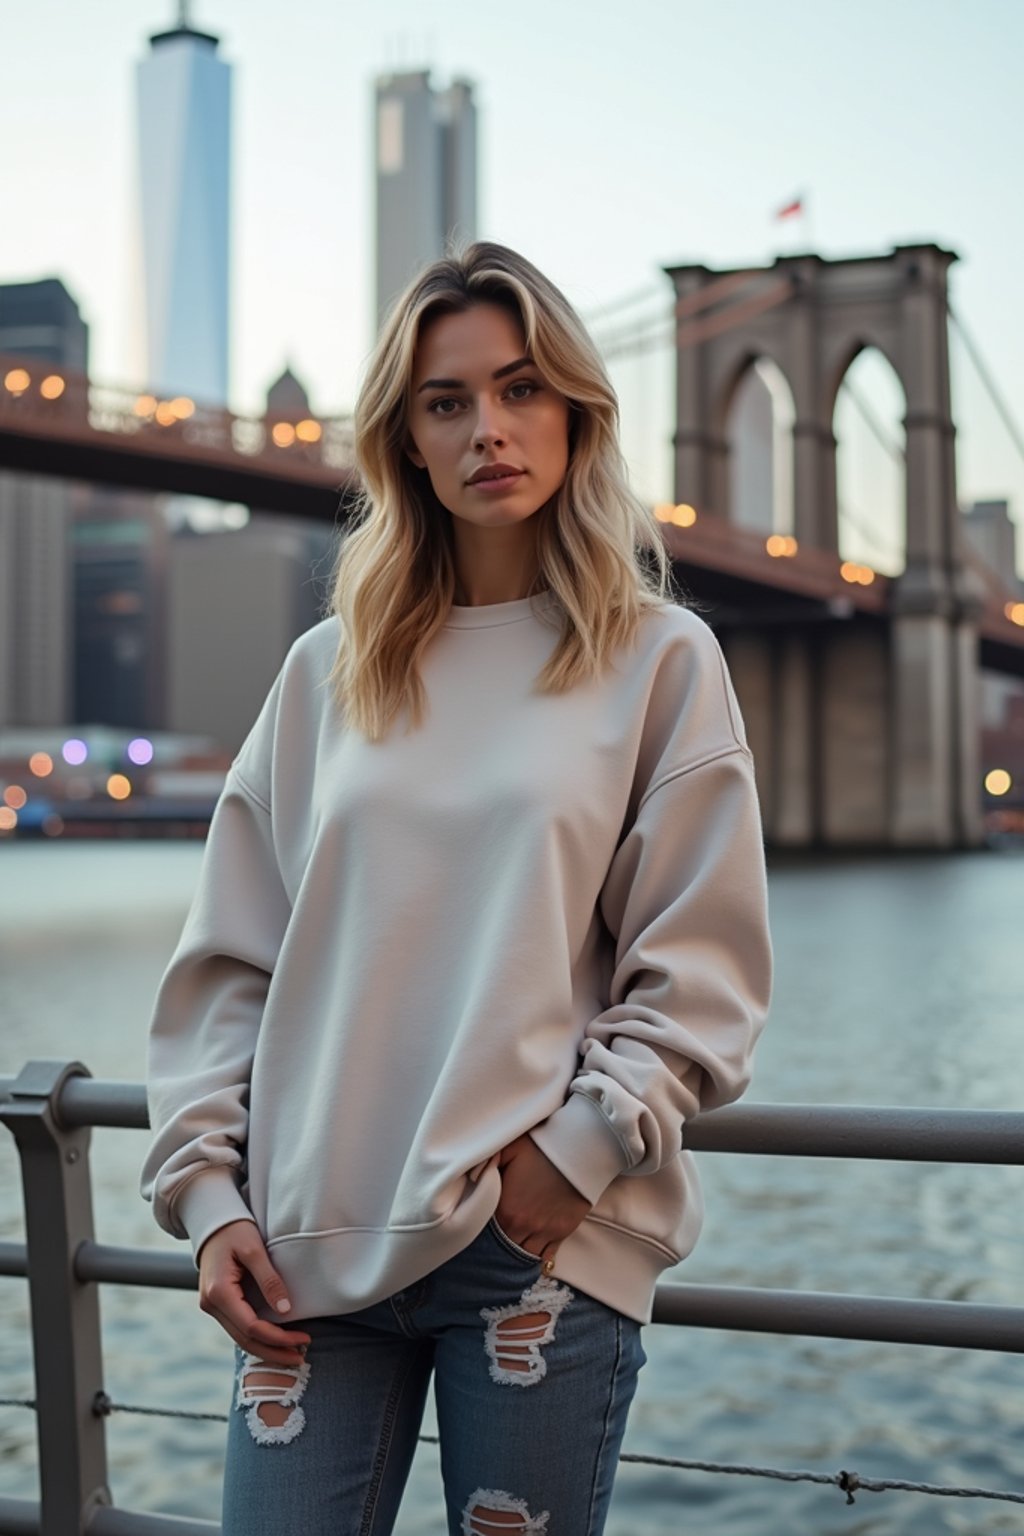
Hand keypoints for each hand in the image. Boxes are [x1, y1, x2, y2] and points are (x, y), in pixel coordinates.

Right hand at [197, 1220, 310, 1366]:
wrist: (212, 1222)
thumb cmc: (234, 1230)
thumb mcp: (254, 1250)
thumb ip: (269, 1280)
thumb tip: (286, 1310)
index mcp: (219, 1292)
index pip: (251, 1326)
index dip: (278, 1337)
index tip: (303, 1337)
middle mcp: (211, 1305)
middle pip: (245, 1340)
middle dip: (274, 1351)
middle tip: (300, 1357)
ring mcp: (212, 1306)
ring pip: (240, 1338)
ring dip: (266, 1348)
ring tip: (292, 1353)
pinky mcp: (217, 1304)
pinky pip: (238, 1327)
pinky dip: (257, 1337)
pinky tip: (275, 1340)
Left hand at [494, 1134, 591, 1266]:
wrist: (577, 1152)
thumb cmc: (542, 1148)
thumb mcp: (509, 1149)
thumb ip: (487, 1162)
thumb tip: (472, 1174)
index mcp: (506, 1208)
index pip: (487, 1232)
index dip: (484, 1231)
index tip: (482, 1228)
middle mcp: (522, 1226)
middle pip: (505, 1248)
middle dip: (500, 1247)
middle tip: (495, 1245)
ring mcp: (543, 1231)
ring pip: (525, 1255)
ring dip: (518, 1253)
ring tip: (513, 1251)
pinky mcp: (562, 1232)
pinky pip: (547, 1255)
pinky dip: (539, 1257)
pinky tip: (532, 1256)